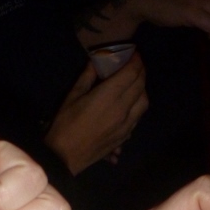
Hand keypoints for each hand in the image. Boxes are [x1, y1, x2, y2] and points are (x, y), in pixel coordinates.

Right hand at [45, 56, 148, 173]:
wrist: (65, 156)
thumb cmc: (65, 124)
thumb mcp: (73, 96)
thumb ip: (87, 77)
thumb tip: (96, 62)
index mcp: (109, 96)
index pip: (131, 73)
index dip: (136, 61)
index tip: (134, 53)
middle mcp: (123, 109)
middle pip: (141, 85)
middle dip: (141, 71)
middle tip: (136, 64)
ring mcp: (127, 124)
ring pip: (144, 102)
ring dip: (142, 89)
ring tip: (134, 83)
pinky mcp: (125, 136)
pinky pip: (138, 116)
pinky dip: (138, 105)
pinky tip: (130, 102)